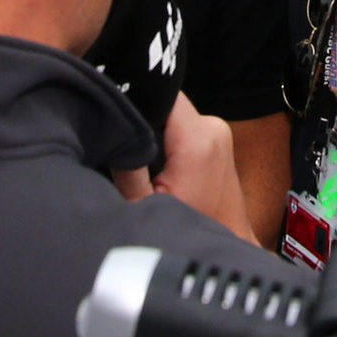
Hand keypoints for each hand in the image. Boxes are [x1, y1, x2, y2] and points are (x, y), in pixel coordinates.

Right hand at [112, 93, 258, 244]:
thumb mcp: (143, 204)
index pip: (161, 93)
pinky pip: (182, 126)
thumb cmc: (184, 232)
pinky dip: (168, 142)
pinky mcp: (216, 138)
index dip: (135, 99)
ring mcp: (218, 131)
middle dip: (143, 123)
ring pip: (172, 116)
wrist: (225, 243)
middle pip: (164, 104)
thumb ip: (127, 164)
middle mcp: (212, 128)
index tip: (119, 122)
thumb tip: (111, 128)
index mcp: (197, 140)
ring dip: (155, 135)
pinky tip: (163, 169)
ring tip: (150, 169)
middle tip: (133, 159)